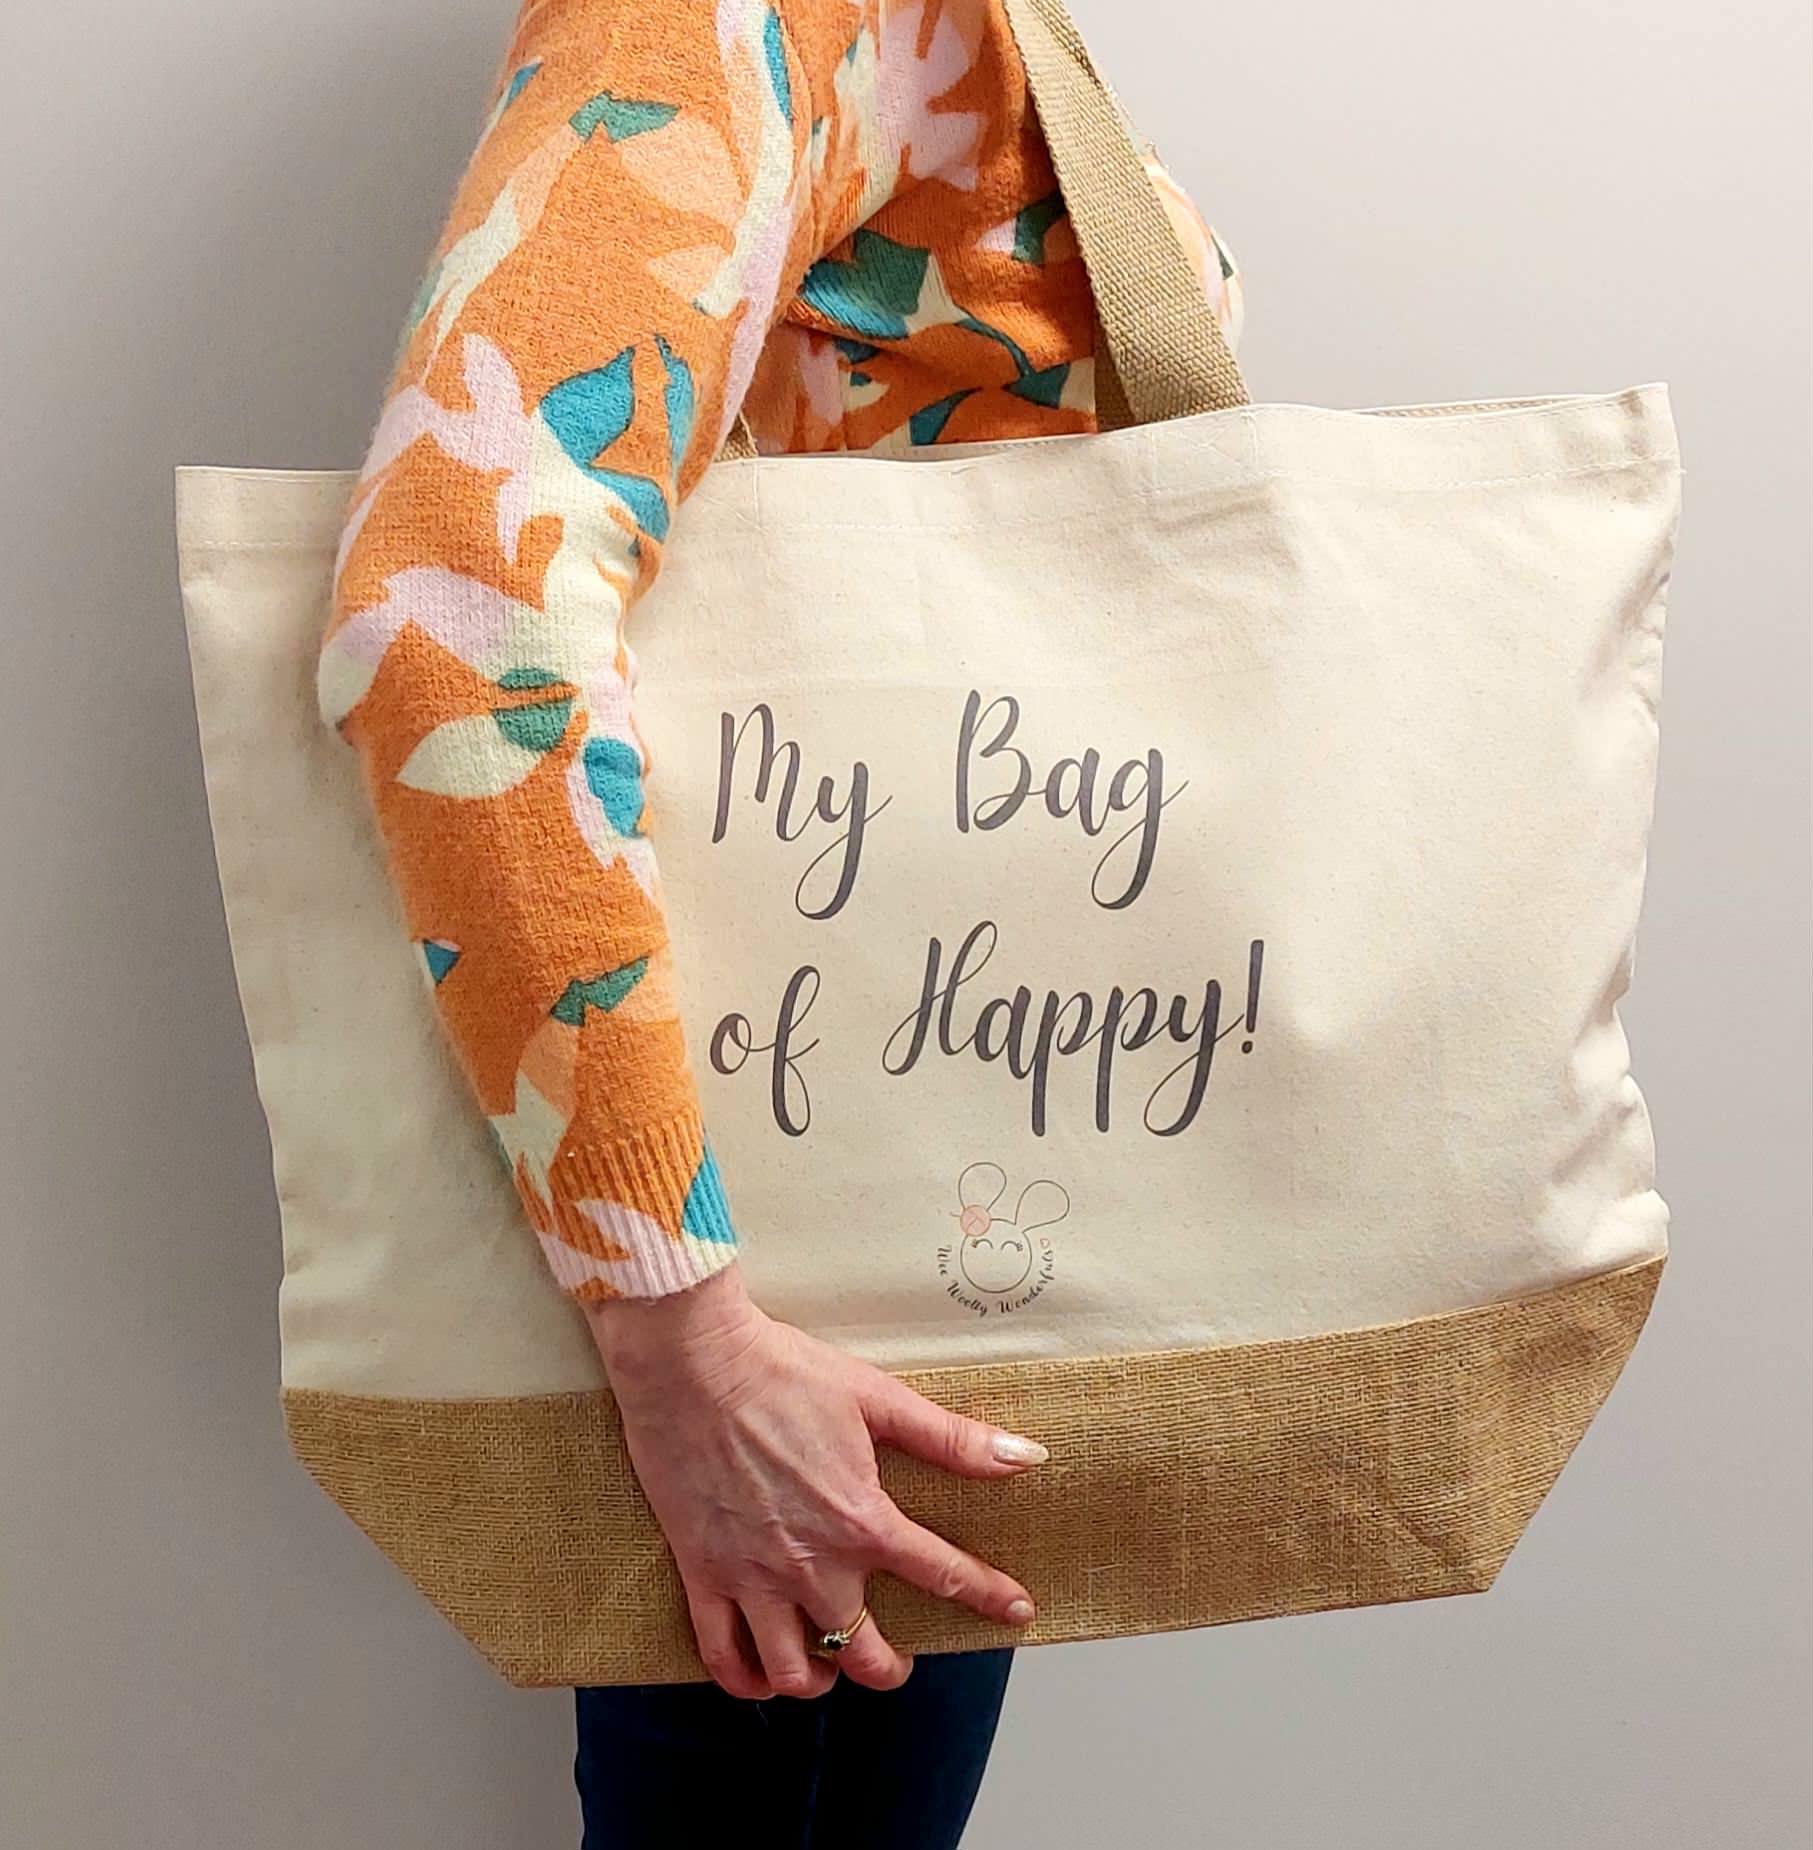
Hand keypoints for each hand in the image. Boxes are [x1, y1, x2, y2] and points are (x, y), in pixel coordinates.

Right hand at [585, 1266, 1045, 1699]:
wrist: (692, 1362)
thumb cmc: (782, 1371)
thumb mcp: (877, 1397)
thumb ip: (951, 1439)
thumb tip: (1025, 1456)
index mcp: (861, 1520)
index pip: (943, 1575)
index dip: (988, 1596)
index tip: (1015, 1609)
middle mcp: (811, 1564)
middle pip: (864, 1653)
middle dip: (889, 1667)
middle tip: (896, 1658)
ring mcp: (753, 1577)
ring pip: (794, 1672)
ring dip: (819, 1679)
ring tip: (829, 1664)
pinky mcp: (702, 1574)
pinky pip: (722, 1656)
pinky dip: (746, 1680)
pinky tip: (763, 1672)